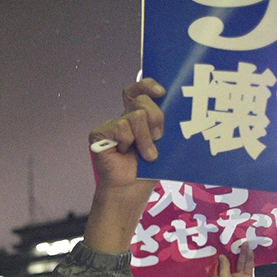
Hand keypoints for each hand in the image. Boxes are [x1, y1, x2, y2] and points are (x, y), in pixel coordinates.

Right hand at [84, 78, 166, 253]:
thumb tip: (177, 104)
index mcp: (140, 115)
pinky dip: (128, 142)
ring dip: (144, 139)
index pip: (140, 89)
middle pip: (141, 100)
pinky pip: (120, 128)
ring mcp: (111, 125)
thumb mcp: (164, 142)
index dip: (149, 85)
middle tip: (158, 137)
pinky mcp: (99, 134)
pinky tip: (125, 153)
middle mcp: (124, 117)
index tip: (163, 93)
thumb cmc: (149, 170)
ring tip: (146, 154)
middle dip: (156, 118)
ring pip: (134, 116)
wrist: (131, 191)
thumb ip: (165, 122)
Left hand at [214, 243, 255, 276]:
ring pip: (241, 262)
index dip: (219, 252)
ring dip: (243, 253)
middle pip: (231, 260)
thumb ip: (224, 268)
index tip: (219, 241)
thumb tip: (221, 255)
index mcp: (218, 276)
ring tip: (244, 242)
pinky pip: (249, 267)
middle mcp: (228, 275)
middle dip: (233, 250)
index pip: (218, 262)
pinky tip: (250, 251)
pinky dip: (250, 259)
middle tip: (235, 238)